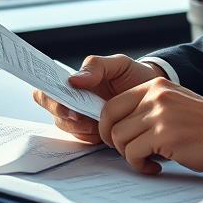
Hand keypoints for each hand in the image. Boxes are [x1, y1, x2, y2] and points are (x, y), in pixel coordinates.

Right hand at [32, 53, 163, 143]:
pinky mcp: (93, 133)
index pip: (47, 88)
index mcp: (74, 83)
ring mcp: (82, 118)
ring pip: (66, 127)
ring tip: (97, 122)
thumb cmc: (134, 75)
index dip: (46, 94)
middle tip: (79, 114)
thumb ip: (96, 66)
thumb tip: (73, 80)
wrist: (155, 95)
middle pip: (53, 110)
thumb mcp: (118, 64)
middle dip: (63, 113)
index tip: (61, 98)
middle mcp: (73, 101)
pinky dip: (89, 136)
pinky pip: (82, 138)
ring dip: (78, 126)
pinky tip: (102, 131)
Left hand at [98, 78, 202, 175]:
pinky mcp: (164, 135)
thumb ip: (148, 107)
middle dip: (111, 140)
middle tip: (125, 151)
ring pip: (119, 138)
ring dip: (129, 155)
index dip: (108, 124)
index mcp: (155, 86)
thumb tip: (120, 125)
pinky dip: (140, 165)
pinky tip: (155, 167)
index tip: (115, 138)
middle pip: (110, 119)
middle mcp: (155, 96)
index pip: (113, 103)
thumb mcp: (174, 103)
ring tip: (146, 160)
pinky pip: (133, 153)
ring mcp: (159, 114)